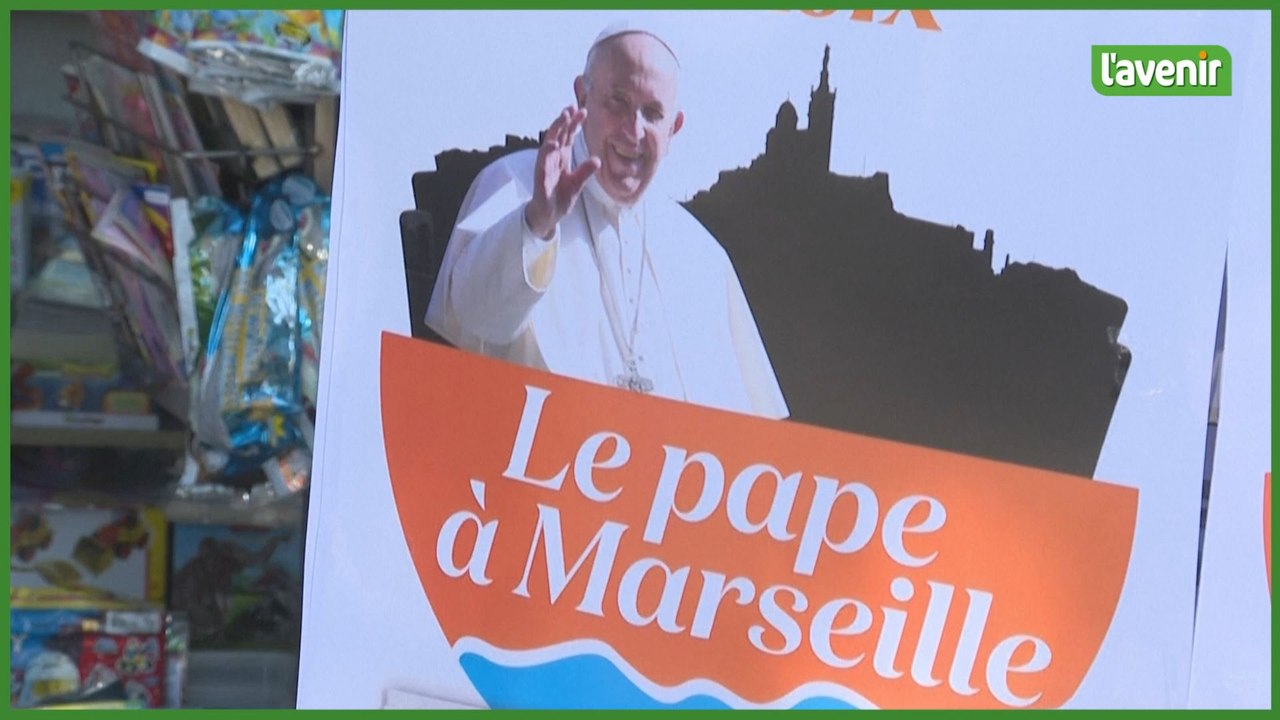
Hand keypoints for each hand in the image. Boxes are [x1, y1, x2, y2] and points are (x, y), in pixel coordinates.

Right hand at [524, 106, 599, 239]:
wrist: (548, 217)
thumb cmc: (559, 198)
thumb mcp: (577, 184)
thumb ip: (585, 171)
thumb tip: (598, 160)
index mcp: (561, 158)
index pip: (568, 136)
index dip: (574, 124)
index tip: (583, 111)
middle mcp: (552, 159)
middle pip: (558, 135)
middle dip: (564, 121)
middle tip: (571, 107)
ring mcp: (545, 167)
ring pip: (548, 143)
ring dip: (555, 130)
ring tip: (562, 117)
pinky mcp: (540, 179)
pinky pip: (542, 164)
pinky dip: (546, 153)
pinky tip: (552, 144)